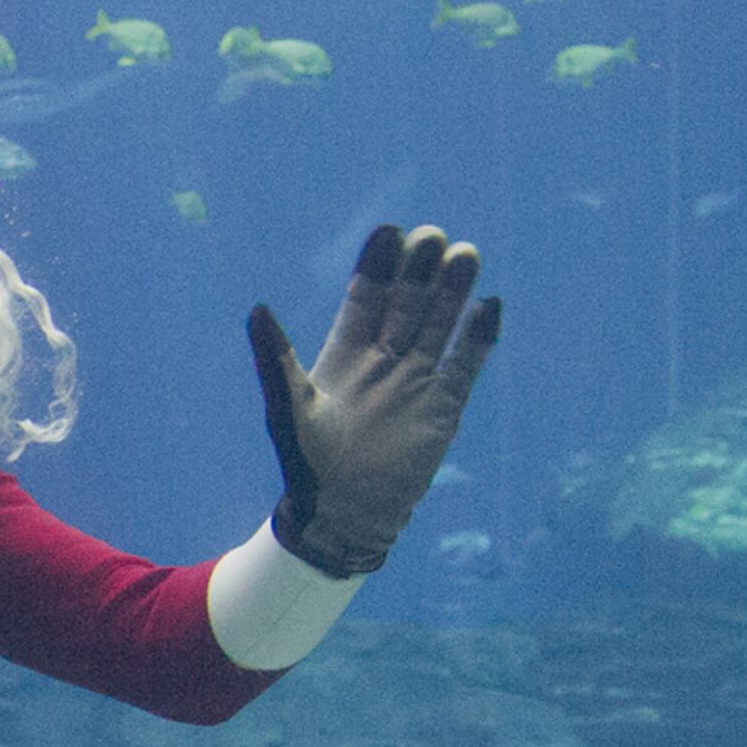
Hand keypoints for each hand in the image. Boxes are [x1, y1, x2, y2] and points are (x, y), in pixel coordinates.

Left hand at [247, 224, 501, 576]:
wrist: (343, 515)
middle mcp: (383, 360)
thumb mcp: (288, 407)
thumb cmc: (307, 463)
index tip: (389, 231)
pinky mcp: (443, 407)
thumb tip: (256, 308)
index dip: (377, 267)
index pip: (365, 299)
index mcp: (344, 354)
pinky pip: (464, 366)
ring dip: (453, 293)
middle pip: (407, 304)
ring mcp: (416, 381)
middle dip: (420, 271)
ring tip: (466, 254)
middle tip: (434, 235)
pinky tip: (491, 306)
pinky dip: (477, 339)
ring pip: (438, 326)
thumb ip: (275, 359)